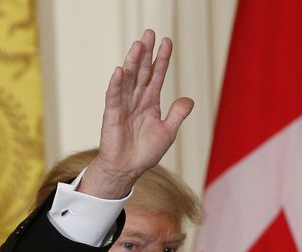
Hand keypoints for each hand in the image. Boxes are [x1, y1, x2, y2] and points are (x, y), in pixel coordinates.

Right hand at [80, 29, 193, 198]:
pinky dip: (116, 84)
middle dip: (146, 53)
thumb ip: (177, 115)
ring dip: (132, 62)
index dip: (162, 60)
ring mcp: (124, 105)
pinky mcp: (112, 114)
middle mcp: (137, 100)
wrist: (127, 169)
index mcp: (150, 102)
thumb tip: (189, 100)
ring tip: (138, 45)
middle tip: (149, 33)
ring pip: (129, 79)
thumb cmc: (145, 152)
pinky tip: (120, 70)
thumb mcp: (167, 132)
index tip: (167, 42)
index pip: (157, 76)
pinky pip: (114, 96)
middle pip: (142, 72)